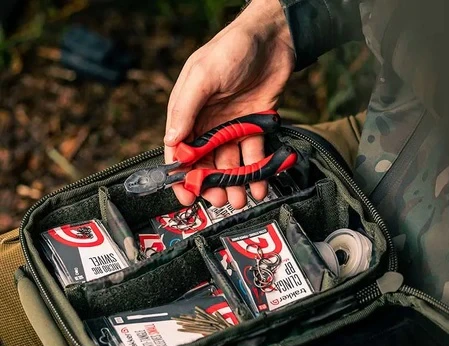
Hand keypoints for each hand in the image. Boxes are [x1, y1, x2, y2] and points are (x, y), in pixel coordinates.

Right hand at [164, 0, 294, 208]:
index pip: (179, 151)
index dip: (182, 176)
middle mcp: (208, 123)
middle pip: (206, 163)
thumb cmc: (232, 48)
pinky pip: (253, 154)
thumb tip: (171, 141)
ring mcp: (231, 127)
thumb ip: (186, 108)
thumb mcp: (202, 75)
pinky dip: (256, 171)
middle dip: (212, 184)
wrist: (273, 38)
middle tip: (221, 200)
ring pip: (230, 163)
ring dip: (235, 182)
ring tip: (241, 198)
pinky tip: (260, 184)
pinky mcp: (254, 126)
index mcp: (188, 112)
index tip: (187, 197)